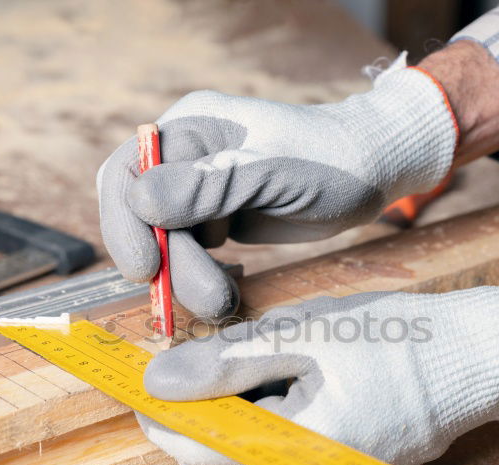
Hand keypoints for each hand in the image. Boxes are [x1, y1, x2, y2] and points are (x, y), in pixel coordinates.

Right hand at [97, 53, 457, 318]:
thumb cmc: (331, 159)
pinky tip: (231, 284)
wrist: (373, 170)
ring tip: (224, 302)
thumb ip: (208, 185)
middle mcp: (186, 157)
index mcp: (191, 128)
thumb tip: (139, 201)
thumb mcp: (272, 170)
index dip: (125, 224)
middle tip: (207, 301)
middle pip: (142, 215)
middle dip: (169, 263)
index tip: (146, 268)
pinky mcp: (218, 217)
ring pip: (166, 241)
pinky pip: (190, 253)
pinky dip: (201, 274)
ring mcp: (200, 190)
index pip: (127, 174)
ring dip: (187, 277)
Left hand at [137, 276, 498, 464]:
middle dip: (184, 428)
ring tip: (222, 369)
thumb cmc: (400, 339)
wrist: (479, 356)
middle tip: (177, 374)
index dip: (161, 415)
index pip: (199, 453)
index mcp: (298, 453)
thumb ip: (226, 361)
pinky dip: (259, 426)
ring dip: (220, 426)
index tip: (142, 378)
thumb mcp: (305, 335)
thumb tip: (158, 381)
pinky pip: (282, 460)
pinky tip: (263, 381)